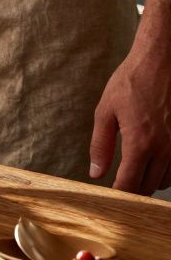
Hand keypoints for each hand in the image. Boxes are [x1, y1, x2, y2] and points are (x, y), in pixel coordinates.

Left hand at [89, 37, 170, 193]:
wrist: (160, 63)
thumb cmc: (130, 83)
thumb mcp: (105, 112)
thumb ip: (100, 145)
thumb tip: (95, 172)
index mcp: (140, 143)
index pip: (129, 184)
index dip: (117, 195)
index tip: (107, 196)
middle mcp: (163, 148)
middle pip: (147, 187)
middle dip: (131, 191)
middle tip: (116, 187)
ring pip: (164, 181)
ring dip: (147, 182)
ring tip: (131, 175)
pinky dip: (163, 173)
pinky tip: (149, 164)